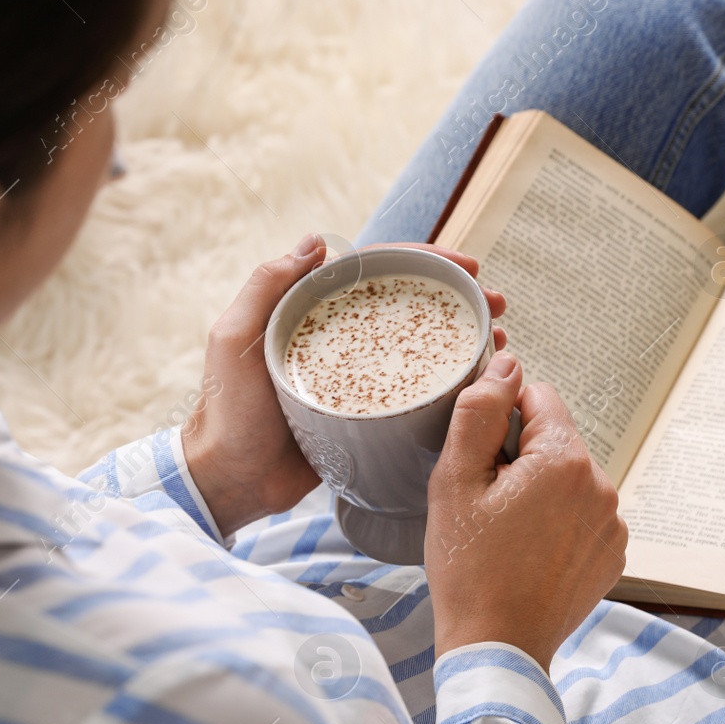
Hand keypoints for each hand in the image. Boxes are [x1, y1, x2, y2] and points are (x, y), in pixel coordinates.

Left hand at [183, 234, 506, 536]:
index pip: (376, 269)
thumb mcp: (234, 339)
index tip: (465, 266)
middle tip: (497, 304)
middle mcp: (339, 337)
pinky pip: (414, 390)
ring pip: (418, 344)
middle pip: (409, 304)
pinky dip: (449, 380)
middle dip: (457, 297)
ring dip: (462, 335)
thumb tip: (316, 241)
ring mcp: (358, 376)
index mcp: (310, 310)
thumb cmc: (226, 412)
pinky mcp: (370, 415)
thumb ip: (266, 287)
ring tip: (498, 338)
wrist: (230, 481)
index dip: (425, 261)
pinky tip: (477, 381)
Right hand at [425, 352, 627, 669]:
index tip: (482, 461)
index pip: (538, 397)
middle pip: (556, 441)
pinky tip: (530, 555)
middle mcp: (602, 486)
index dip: (502, 420)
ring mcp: (613, 523)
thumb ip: (480, 412)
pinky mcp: (614, 554)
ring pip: (569, 480)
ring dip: (541, 493)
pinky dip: (559, 525)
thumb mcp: (455, 481)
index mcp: (565, 460)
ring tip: (508, 536)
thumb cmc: (469, 569)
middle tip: (487, 506)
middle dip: (522, 460)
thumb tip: (506, 364)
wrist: (498, 647)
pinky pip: (583, 516)